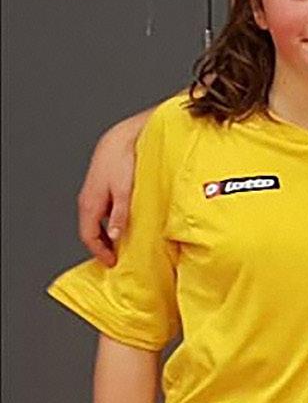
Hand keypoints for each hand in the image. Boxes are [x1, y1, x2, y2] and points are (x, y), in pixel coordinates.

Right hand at [78, 119, 142, 265]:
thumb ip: (120, 215)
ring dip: (108, 235)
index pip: (88, 236)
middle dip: (102, 247)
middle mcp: (88, 201)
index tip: (112, 263)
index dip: (99, 252)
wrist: (120, 139)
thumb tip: (116, 236)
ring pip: (97, 222)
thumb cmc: (122, 162)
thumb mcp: (124, 192)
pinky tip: (126, 223)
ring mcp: (94, 195)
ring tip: (123, 244)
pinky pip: (103, 212)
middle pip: (91, 231)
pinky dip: (111, 222)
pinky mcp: (102, 189)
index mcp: (90, 205)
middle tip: (117, 258)